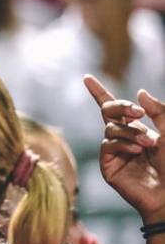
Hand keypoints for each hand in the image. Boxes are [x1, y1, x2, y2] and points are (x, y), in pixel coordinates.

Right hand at [84, 75, 164, 221]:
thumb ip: (159, 112)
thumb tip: (139, 93)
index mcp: (136, 130)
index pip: (114, 108)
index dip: (99, 92)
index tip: (87, 78)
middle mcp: (122, 139)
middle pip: (108, 112)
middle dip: (120, 107)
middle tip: (138, 112)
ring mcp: (114, 152)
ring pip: (110, 129)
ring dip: (130, 132)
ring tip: (148, 144)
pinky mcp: (108, 166)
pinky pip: (108, 145)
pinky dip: (123, 144)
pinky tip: (136, 151)